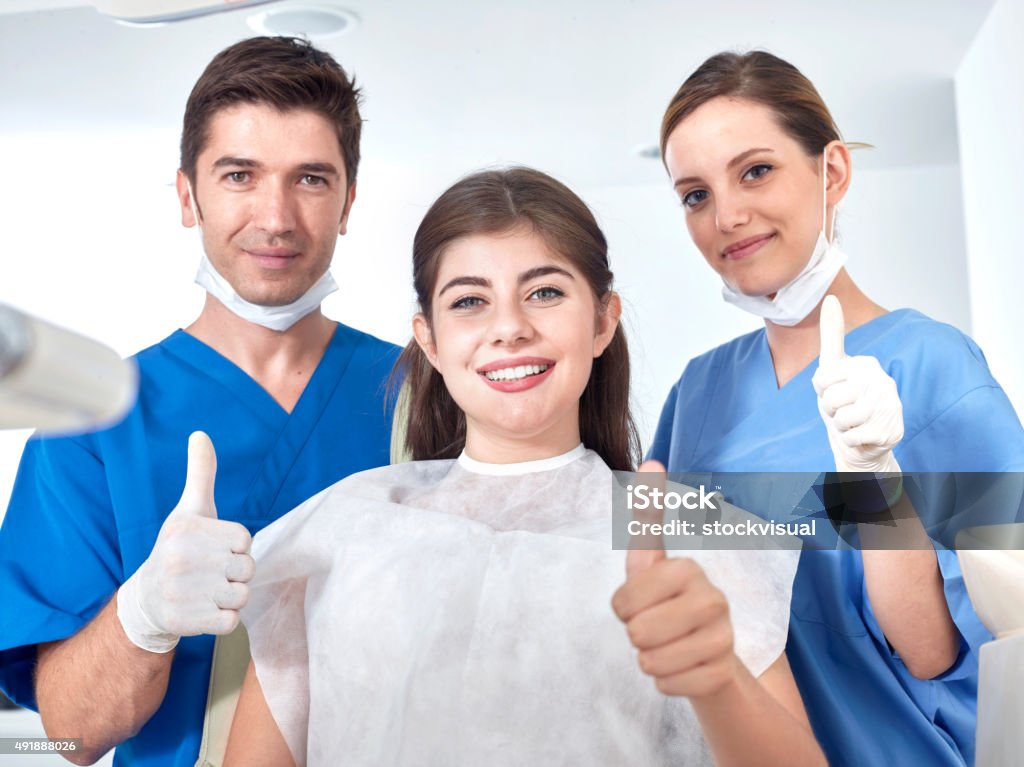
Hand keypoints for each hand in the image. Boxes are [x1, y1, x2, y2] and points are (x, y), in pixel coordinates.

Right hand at [117, 431, 254, 652]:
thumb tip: (200, 433)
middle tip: (209, 574)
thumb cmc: (178, 548)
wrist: (145, 599)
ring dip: (231, 597)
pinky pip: (232, 622)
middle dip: (236, 574)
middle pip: (248, 568)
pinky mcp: (188, 622)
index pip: (245, 540)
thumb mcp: (189, 510)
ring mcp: (184, 592)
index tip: (213, 551)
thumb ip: (201, 472)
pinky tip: (203, 610)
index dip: (235, 548)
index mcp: (188, 529)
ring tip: (206, 591)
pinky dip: (224, 620)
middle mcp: (182, 559)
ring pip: (243, 596)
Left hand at [612, 460, 737, 697]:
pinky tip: (684, 667)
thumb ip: (648, 516)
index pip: (623, 602)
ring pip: (651, 663)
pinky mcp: (722, 672)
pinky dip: (667, 682)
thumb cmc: (668, 601)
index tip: (641, 602)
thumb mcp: (650, 562)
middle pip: (636, 634)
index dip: (623, 609)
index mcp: (686, 569)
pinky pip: (668, 685)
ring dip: (651, 661)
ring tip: (671, 646)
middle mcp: (711, 598)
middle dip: (637, 637)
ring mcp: (721, 637)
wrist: (710, 653)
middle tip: (657, 627)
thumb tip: (652, 460)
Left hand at [813, 295, 902, 472]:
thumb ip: (832, 334)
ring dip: (841, 426)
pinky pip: (852, 437)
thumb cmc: (843, 402)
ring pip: (843, 419)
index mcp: (865, 364)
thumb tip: (831, 297)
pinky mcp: (892, 430)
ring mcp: (890, 406)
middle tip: (842, 410)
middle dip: (831, 410)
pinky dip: (849, 440)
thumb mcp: (831, 367)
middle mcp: (882, 381)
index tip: (832, 390)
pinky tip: (860, 435)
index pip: (821, 379)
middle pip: (832, 399)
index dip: (821, 391)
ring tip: (851, 422)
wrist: (861, 439)